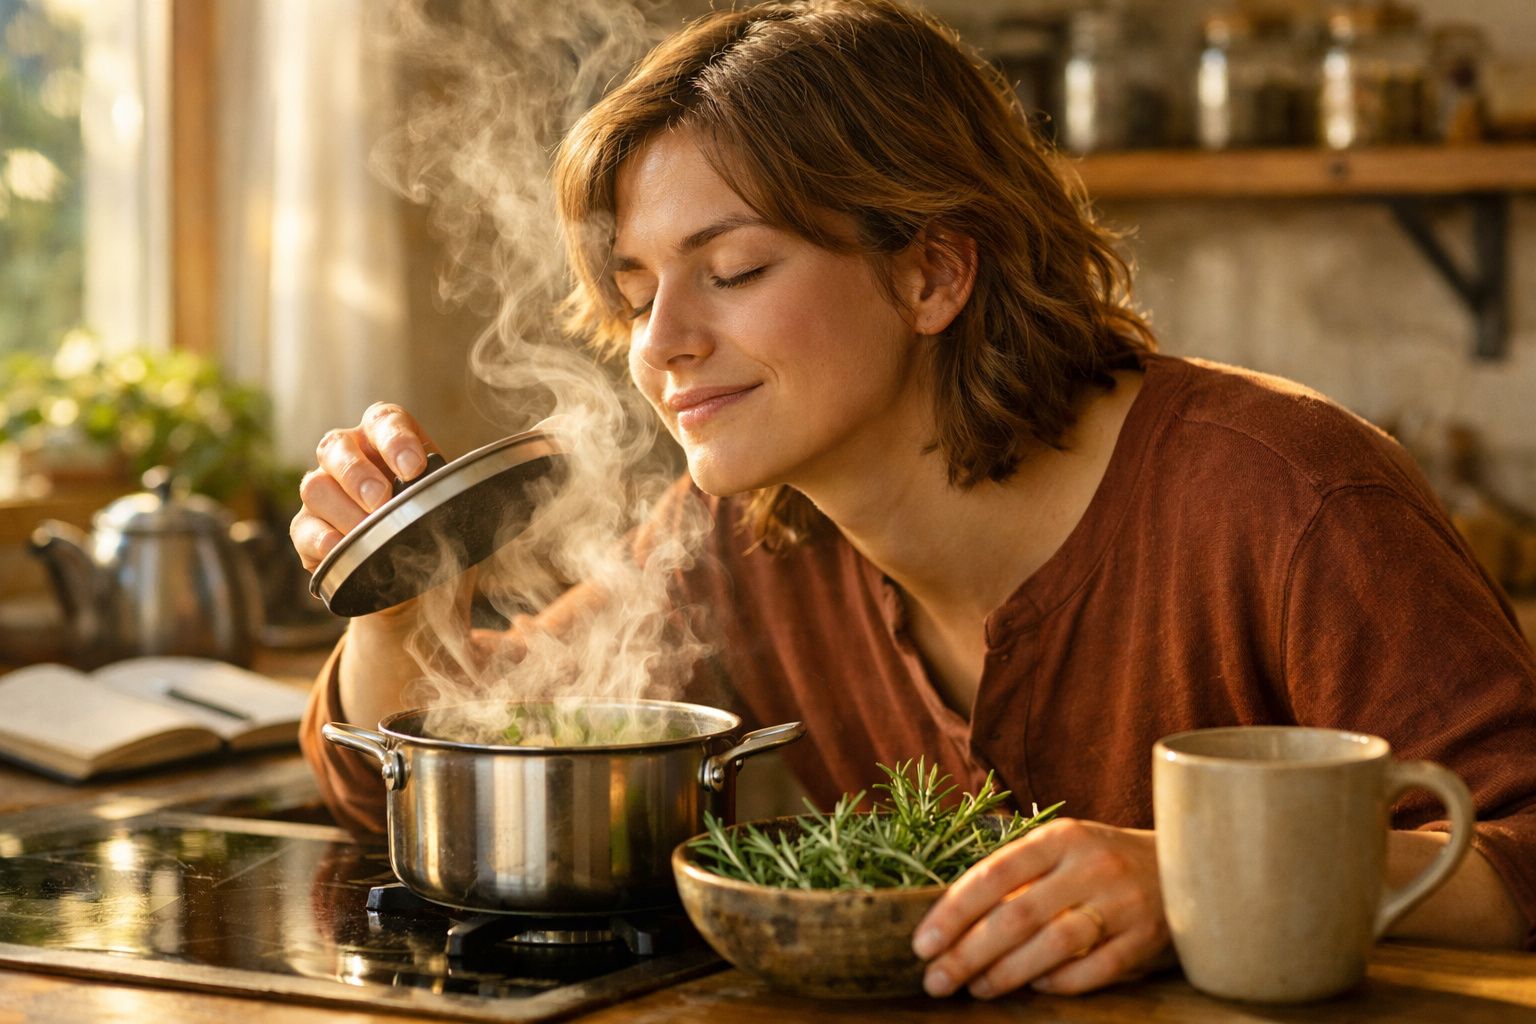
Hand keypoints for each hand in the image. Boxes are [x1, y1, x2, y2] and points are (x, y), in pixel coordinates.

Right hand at [289, 402, 437, 574]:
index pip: (385, 421)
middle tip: (381, 500)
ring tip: (369, 534)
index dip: (396, 440)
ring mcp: (324, 490)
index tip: (415, 468)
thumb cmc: (435, 526)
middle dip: (358, 473)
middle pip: (336, 446)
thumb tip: (453, 503)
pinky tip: (341, 551)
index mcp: (386, 438)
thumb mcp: (450, 508)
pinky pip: (303, 529)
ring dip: (344, 511)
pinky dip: (322, 541)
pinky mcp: (307, 527)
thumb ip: (450, 498)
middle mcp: (348, 455)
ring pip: (315, 486)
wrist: (416, 574)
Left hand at [911, 819, 1168, 998]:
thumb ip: (1018, 877)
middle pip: (1016, 916)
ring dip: (1006, 973)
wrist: (1191, 868)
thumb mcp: (1063, 852)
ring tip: (975, 988)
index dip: (953, 912)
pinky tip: (1033, 990)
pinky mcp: (1145, 941)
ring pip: (1052, 945)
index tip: (922, 943)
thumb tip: (950, 920)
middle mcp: (1090, 866)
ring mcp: (1121, 904)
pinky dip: (1057, 984)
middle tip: (935, 980)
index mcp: (1060, 838)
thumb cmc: (1105, 863)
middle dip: (968, 953)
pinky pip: (1092, 971)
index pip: (993, 875)